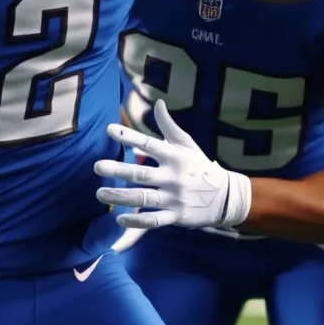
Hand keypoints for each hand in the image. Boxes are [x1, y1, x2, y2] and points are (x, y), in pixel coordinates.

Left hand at [94, 99, 251, 229]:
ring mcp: (175, 198)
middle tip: (97, 166)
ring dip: (121, 196)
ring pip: (143, 198)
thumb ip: (169, 125)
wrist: (226, 196)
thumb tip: (158, 103)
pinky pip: (154, 221)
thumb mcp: (187, 144)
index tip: (109, 129)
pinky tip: (120, 219)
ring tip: (100, 193)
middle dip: (119, 170)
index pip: (149, 144)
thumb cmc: (199, 166)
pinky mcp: (177, 216)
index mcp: (175, 156)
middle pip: (142, 174)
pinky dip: (137, 222)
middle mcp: (174, 176)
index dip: (129, 136)